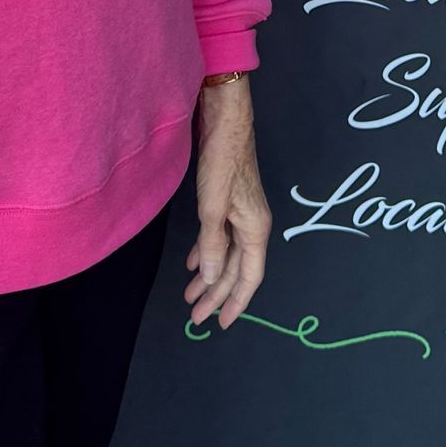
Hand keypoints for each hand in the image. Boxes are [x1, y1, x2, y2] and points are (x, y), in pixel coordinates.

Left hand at [186, 76, 270, 328]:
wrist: (226, 122)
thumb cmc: (223, 163)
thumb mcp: (213, 208)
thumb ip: (214, 245)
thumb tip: (213, 280)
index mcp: (255, 229)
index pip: (249, 277)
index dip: (236, 302)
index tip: (220, 323)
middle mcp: (252, 225)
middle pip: (237, 269)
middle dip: (217, 294)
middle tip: (195, 317)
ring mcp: (240, 213)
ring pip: (227, 254)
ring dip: (210, 276)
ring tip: (190, 296)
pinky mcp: (228, 201)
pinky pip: (219, 237)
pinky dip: (207, 252)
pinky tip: (194, 262)